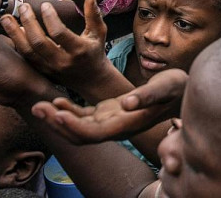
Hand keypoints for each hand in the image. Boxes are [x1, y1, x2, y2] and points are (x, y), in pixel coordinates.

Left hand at [2, 0, 106, 89]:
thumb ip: (93, 14)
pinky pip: (25, 57)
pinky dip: (16, 43)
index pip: (59, 33)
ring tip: (6, 17)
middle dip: (29, 22)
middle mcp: (62, 61)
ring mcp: (50, 68)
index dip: (50, 18)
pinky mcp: (41, 72)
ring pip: (27, 51)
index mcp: (78, 50)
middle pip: (39, 42)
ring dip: (15, 33)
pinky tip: (12, 29)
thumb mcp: (99, 33)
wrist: (90, 79)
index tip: (45, 4)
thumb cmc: (94, 50)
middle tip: (23, 6)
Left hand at [31, 69, 187, 143]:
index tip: (57, 112)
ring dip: (57, 118)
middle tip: (37, 107)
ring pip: (78, 127)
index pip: (94, 133)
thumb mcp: (167, 86)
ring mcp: (111, 122)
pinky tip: (57, 101)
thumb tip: (129, 102)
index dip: (73, 125)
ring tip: (38, 104)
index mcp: (127, 125)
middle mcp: (116, 129)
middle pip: (79, 134)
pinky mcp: (109, 113)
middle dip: (57, 124)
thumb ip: (148, 95)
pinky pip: (84, 117)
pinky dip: (68, 111)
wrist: (183, 92)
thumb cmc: (178, 88)